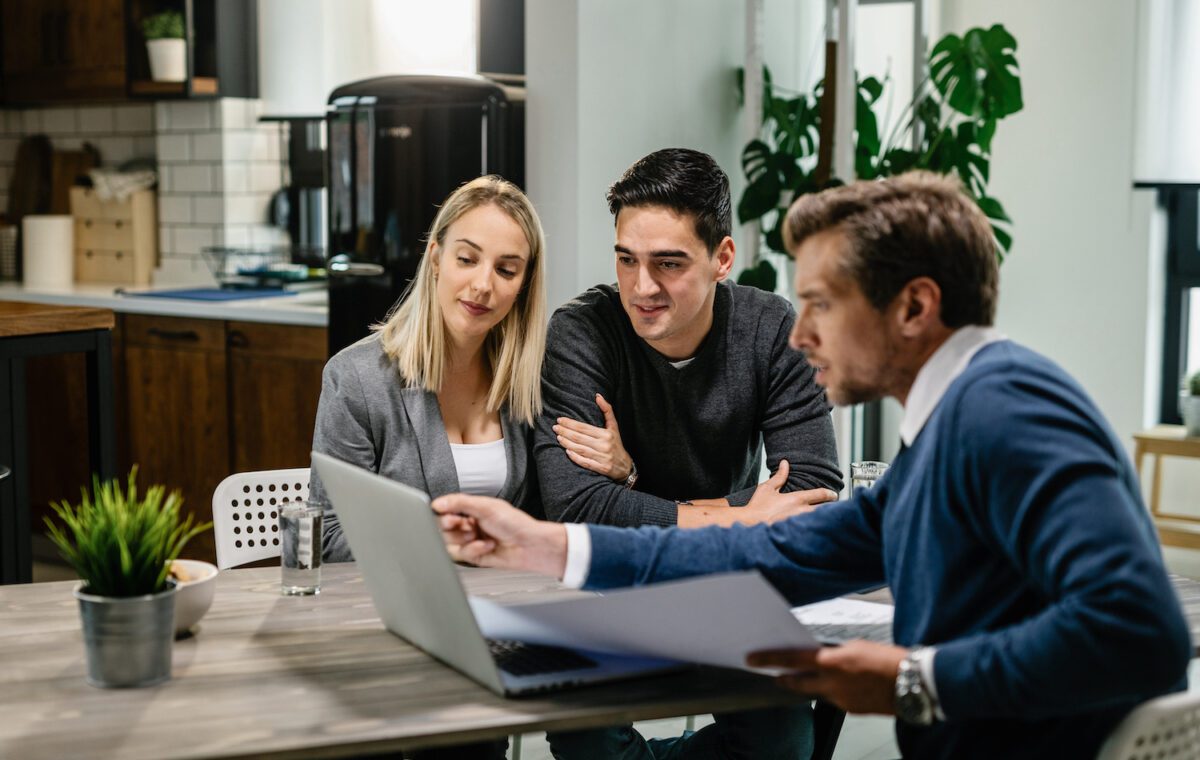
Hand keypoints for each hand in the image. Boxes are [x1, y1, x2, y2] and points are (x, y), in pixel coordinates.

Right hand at [431, 493, 567, 577]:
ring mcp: (471, 541)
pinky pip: (462, 555)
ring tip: (478, 536)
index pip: (446, 511)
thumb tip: (438, 503)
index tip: (448, 515)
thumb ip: (460, 503)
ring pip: (450, 544)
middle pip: (443, 529)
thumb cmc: (516, 523)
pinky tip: (487, 545)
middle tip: (463, 525)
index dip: (444, 514)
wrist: (530, 546)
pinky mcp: (474, 557)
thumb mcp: (486, 507)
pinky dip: (473, 550)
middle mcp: (469, 525)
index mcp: (472, 509)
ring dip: (464, 540)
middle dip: (452, 528)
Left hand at [553, 394, 633, 480]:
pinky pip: (585, 462)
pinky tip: (567, 451)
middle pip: (579, 438)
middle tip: (555, 427)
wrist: (624, 466)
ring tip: (558, 437)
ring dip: (567, 443)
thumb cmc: (616, 443)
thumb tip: (598, 396)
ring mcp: (602, 458)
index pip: (584, 428)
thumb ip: (607, 410)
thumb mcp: (614, 426)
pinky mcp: (601, 468)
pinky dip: (575, 457)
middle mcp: (604, 445)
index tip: (560, 420)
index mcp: (606, 434)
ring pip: (580, 449)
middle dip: (565, 432)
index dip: (570, 423)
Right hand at [739, 460, 838, 523]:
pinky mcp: (796, 534)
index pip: (821, 494)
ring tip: (828, 520)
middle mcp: (802, 511)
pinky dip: (816, 530)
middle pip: (826, 510)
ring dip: (825, 519)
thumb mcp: (767, 488)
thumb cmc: (757, 507)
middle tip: (834, 509)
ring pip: (820, 521)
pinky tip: (817, 532)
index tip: (834, 495)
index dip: (830, 494)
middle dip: (832, 509)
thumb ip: (779, 476)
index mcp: (797, 499)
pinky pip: (811, 531)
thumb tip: (785, 463)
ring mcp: (800, 524)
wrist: (750, 524)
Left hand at [747, 641, 908, 714]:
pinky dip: (834, 691)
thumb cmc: (890, 660)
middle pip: (798, 682)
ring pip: (817, 691)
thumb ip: (836, 653)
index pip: (792, 659)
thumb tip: (825, 657)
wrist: (915, 683)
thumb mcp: (857, 646)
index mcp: (832, 662)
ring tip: (819, 675)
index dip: (769, 659)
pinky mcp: (852, 710)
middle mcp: (833, 683)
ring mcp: (842, 699)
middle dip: (785, 678)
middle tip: (774, 675)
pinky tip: (845, 685)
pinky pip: (835, 699)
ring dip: (813, 684)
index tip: (752, 659)